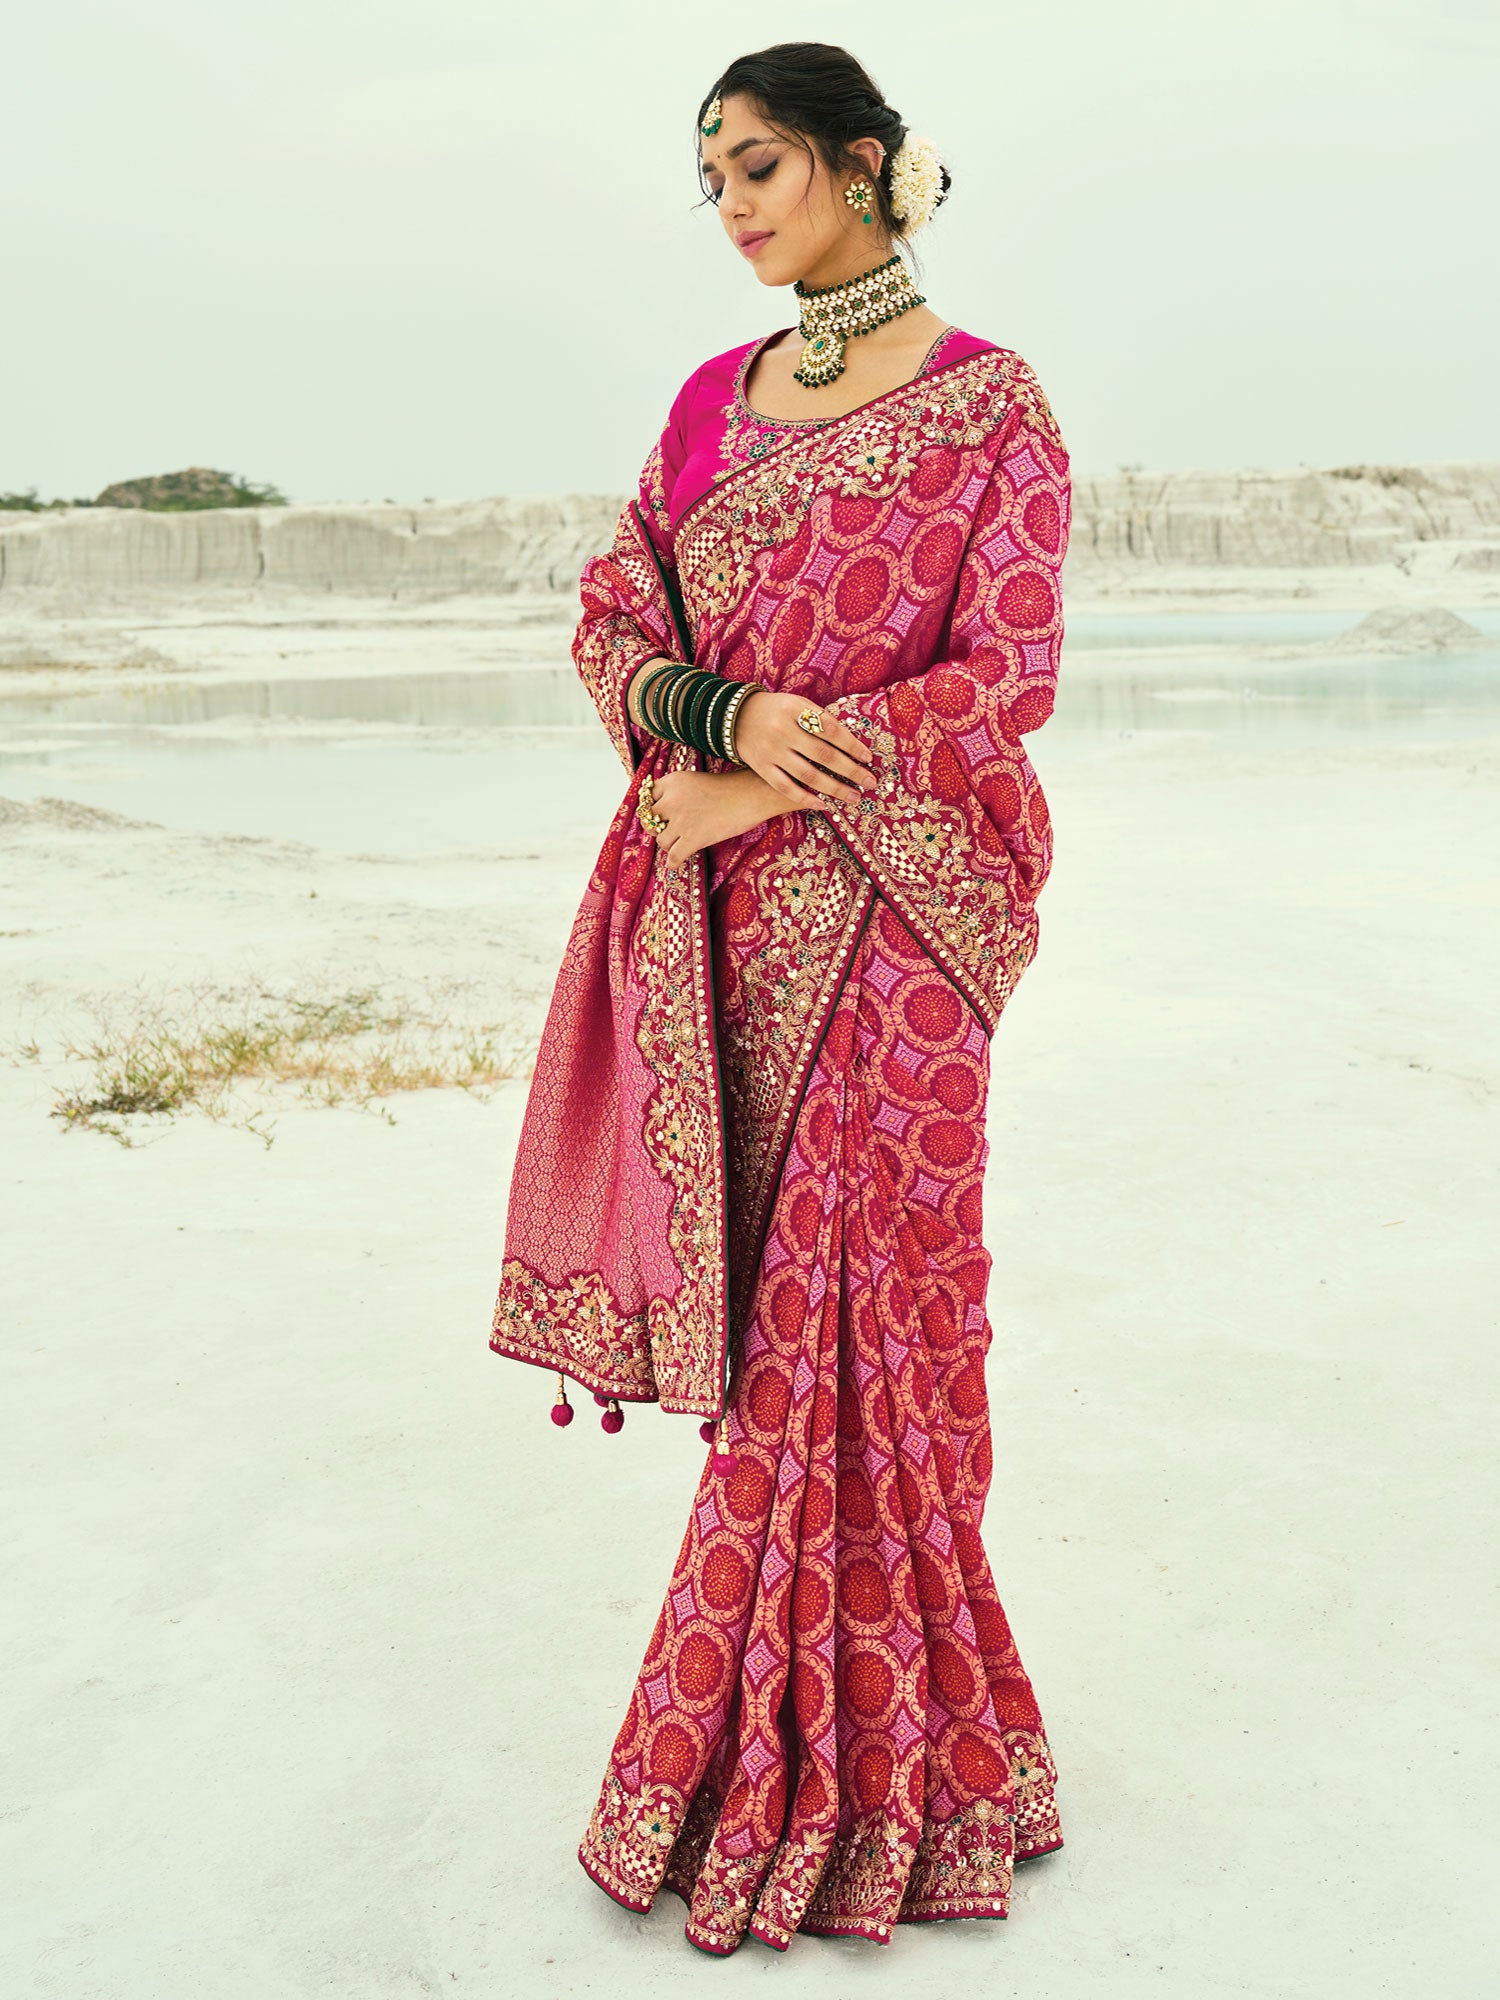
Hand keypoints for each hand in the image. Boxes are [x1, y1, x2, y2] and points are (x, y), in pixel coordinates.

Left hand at [647, 768, 788, 871]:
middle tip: (671, 831)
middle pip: (651, 821)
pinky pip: (673, 857)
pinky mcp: (693, 838)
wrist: (749, 795)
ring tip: (680, 844)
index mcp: (672, 782)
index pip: (648, 799)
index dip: (654, 809)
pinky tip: (675, 863)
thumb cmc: (727, 788)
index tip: (661, 816)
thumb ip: (677, 793)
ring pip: (661, 841)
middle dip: (659, 828)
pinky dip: (673, 862)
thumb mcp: (694, 780)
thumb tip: (661, 816)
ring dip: (669, 845)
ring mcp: (681, 820)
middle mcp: (672, 800)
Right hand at [731, 691, 873, 808]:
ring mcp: (772, 751)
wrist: (737, 716)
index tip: (867, 758)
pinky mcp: (762, 768)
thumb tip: (852, 743)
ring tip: (854, 797)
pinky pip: (786, 787)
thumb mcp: (798, 704)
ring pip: (808, 775)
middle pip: (824, 755)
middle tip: (870, 782)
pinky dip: (806, 798)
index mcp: (795, 710)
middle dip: (850, 770)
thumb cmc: (777, 710)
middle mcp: (783, 730)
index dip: (851, 745)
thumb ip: (821, 719)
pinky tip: (824, 804)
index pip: (831, 730)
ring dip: (834, 788)